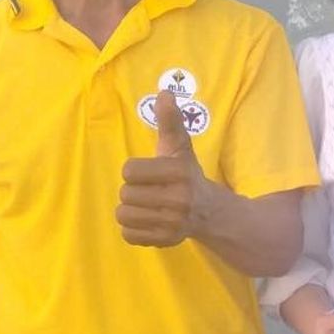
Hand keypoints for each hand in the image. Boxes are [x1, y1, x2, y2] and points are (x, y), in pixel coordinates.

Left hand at [117, 91, 208, 246]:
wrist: (210, 212)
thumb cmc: (187, 174)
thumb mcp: (180, 147)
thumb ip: (170, 121)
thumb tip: (164, 92)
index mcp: (179, 172)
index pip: (129, 172)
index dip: (136, 171)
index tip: (150, 172)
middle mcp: (178, 200)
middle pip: (125, 194)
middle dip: (134, 191)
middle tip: (150, 190)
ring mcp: (172, 223)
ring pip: (124, 215)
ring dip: (131, 210)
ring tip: (147, 205)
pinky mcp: (165, 240)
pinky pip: (128, 235)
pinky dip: (133, 228)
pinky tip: (148, 220)